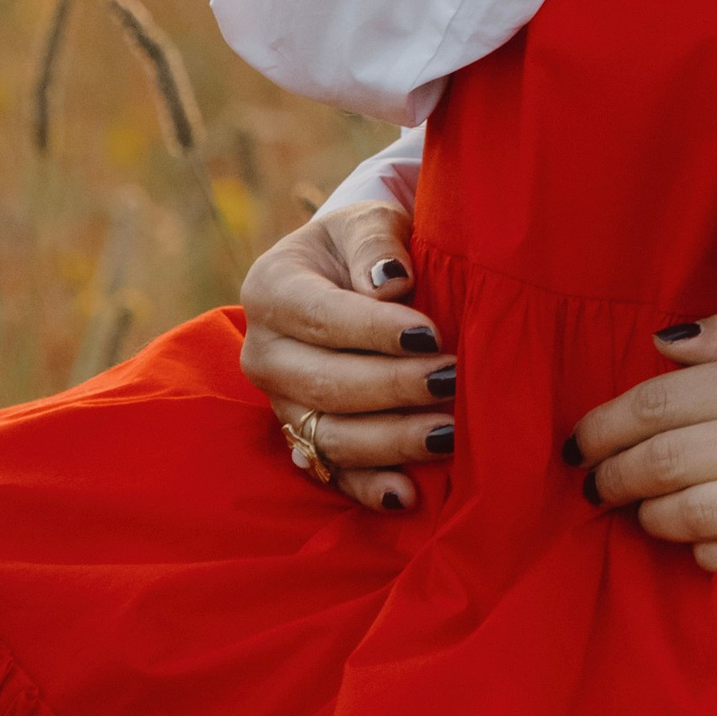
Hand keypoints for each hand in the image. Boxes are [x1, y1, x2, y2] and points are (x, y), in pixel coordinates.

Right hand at [237, 203, 457, 514]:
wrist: (347, 274)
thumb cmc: (364, 245)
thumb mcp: (369, 222)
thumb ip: (376, 243)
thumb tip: (391, 283)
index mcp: (271, 289)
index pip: (320, 317)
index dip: (375, 330)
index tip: (431, 335)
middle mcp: (264, 353)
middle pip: (325, 383)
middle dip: (393, 386)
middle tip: (452, 380)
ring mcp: (281, 404)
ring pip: (330, 435)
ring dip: (391, 440)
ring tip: (448, 433)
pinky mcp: (303, 440)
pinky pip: (332, 473)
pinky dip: (369, 487)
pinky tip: (409, 493)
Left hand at [570, 311, 716, 573]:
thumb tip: (663, 343)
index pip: (666, 402)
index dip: (606, 423)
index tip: (579, 439)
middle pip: (668, 461)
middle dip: (612, 476)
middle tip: (592, 483)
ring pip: (697, 515)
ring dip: (650, 517)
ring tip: (637, 511)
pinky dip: (705, 553)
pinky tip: (695, 541)